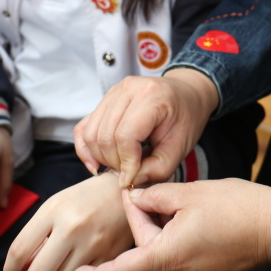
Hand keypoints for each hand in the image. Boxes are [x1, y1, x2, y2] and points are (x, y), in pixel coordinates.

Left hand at [3, 170, 131, 270]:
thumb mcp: (56, 205)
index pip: (20, 250)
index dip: (9, 270)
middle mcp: (72, 228)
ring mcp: (92, 245)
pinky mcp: (108, 258)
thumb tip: (21, 268)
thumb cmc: (85, 198)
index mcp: (54, 211)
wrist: (123, 191)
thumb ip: (36, 234)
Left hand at [72, 179, 270, 270]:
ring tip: (187, 205)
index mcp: (167, 255)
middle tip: (157, 192)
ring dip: (164, 228)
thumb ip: (154, 196)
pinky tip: (196, 218)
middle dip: (147, 220)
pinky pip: (179, 255)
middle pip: (145, 247)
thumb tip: (136, 198)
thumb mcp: (188, 192)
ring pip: (162, 250)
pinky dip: (178, 237)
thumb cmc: (235, 208)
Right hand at [74, 68, 219, 186]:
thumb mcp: (180, 148)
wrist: (186, 95)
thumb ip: (156, 169)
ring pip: (91, 133)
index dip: (127, 163)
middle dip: (114, 162)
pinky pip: (84, 127)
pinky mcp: (105, 100)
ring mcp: (113, 92)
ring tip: (121, 165)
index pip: (125, 135)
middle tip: (130, 173)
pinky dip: (86, 148)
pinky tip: (96, 163)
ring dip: (101, 157)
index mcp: (151, 95)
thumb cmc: (186, 120)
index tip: (133, 179)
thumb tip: (126, 182)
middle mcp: (128, 88)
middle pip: (104, 135)